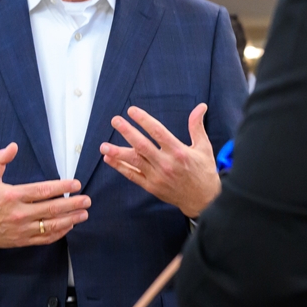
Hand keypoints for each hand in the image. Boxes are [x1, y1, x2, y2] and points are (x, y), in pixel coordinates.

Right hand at [0, 143, 90, 248]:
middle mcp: (19, 213)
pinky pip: (44, 239)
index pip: (43, 190)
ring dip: (70, 219)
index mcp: (13, 195)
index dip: (62, 187)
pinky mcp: (22, 240)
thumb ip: (0, 159)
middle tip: (86, 200)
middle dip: (72, 204)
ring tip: (84, 214)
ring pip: (51, 226)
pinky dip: (59, 234)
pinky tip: (69, 226)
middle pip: (52, 209)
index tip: (76, 184)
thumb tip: (13, 146)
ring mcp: (22, 229)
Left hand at [101, 104, 220, 218]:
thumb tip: (200, 106)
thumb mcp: (204, 147)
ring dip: (117, 152)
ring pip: (134, 162)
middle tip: (115, 121)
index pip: (158, 132)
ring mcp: (157, 176)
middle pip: (142, 145)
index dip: (144, 120)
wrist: (203, 200)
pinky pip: (132, 176)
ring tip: (103, 145)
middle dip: (127, 132)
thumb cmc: (203, 172)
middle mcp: (166, 164)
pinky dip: (120, 167)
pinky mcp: (151, 186)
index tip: (132, 111)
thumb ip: (197, 126)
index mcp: (178, 152)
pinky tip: (109, 159)